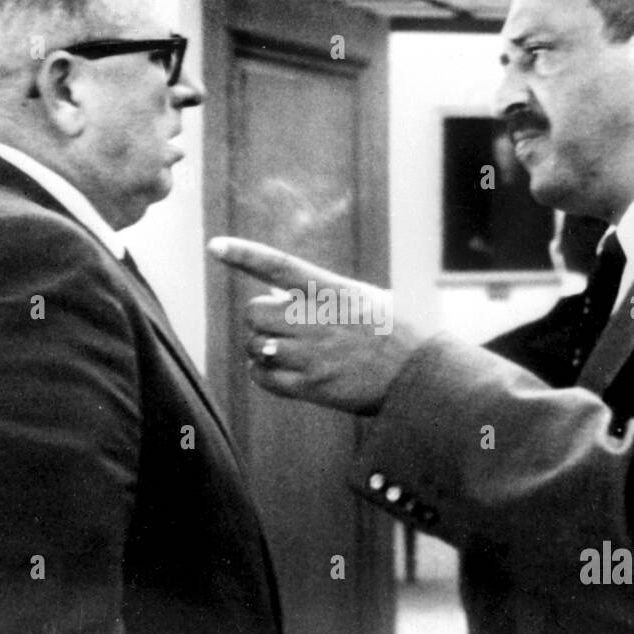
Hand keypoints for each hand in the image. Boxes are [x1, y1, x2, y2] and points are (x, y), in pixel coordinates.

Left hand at [208, 236, 423, 414]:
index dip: (244, 255)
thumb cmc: (394, 332)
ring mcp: (313, 355)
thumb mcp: (362, 297)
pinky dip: (262, 373)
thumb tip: (278, 291)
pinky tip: (279, 370)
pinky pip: (263, 377)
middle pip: (255, 312)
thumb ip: (321, 293)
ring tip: (282, 350)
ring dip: (260, 348)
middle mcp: (319, 320)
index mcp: (332, 291)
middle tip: (280, 326)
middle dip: (260, 319)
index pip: (280, 267)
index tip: (214, 246)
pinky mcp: (312, 386)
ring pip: (255, 346)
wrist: (419, 375)